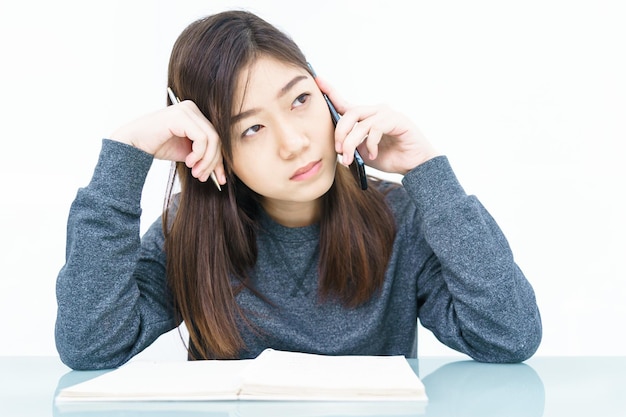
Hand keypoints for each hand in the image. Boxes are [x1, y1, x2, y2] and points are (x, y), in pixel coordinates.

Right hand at [110, 100, 224, 183]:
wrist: (132, 144)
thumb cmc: (157, 146)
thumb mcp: (187, 153)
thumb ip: (203, 157)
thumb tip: (221, 172)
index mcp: (195, 114)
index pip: (215, 137)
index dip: (219, 159)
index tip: (220, 179)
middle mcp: (192, 108)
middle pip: (216, 138)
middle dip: (213, 162)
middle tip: (203, 177)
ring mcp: (187, 110)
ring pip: (212, 139)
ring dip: (206, 161)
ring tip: (196, 173)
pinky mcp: (181, 116)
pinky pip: (201, 138)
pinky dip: (199, 154)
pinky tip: (188, 162)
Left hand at [314, 77, 439, 174]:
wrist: (413, 166)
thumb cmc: (390, 157)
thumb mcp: (363, 153)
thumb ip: (351, 146)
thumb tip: (337, 146)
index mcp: (366, 118)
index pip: (345, 104)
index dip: (331, 92)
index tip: (317, 80)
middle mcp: (375, 111)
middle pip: (349, 113)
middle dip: (340, 132)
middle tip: (338, 150)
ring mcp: (387, 114)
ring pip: (361, 122)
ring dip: (351, 142)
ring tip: (350, 158)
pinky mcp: (397, 120)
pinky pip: (376, 128)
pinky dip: (370, 144)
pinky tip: (373, 155)